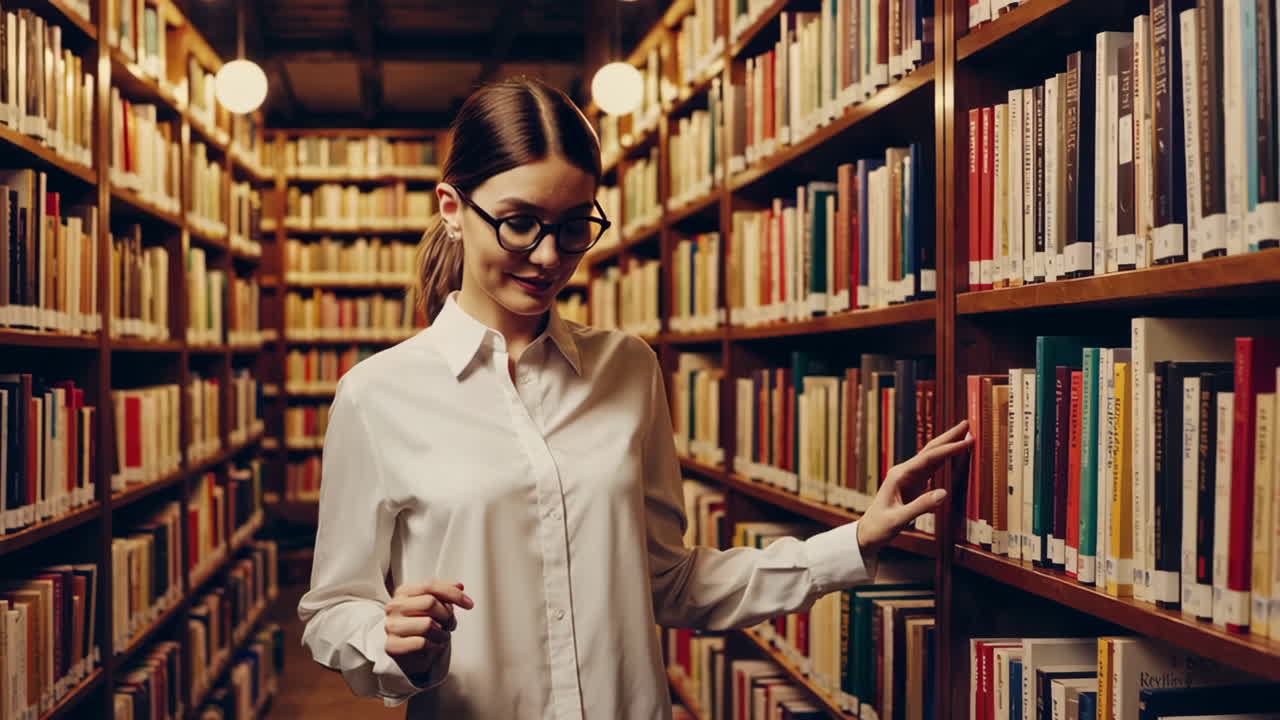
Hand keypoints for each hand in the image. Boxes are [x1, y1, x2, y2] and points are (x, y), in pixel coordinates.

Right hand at [385, 579, 474, 676]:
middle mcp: (394, 607)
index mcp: (403, 592)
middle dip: (447, 615)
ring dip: (442, 633)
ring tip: (440, 636)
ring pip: (427, 624)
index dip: (453, 593)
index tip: (469, 604)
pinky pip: (422, 642)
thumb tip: (459, 585)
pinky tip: (433, 645)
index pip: (430, 585)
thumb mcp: (438, 608)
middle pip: (430, 602)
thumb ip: (446, 595)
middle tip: (450, 624)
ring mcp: (391, 626)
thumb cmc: (427, 630)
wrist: (417, 659)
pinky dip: (435, 645)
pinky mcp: (392, 646)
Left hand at [856, 420, 972, 555]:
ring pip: (932, 457)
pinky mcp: (914, 484)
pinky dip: (945, 459)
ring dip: (948, 445)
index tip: (966, 441)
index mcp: (899, 475)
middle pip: (930, 450)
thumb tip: (944, 493)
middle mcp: (904, 471)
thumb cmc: (880, 526)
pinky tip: (954, 453)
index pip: (928, 458)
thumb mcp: (898, 519)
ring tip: (964, 434)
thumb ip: (920, 507)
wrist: (868, 532)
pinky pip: (932, 468)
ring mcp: (909, 476)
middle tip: (967, 424)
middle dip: (949, 437)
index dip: (949, 449)